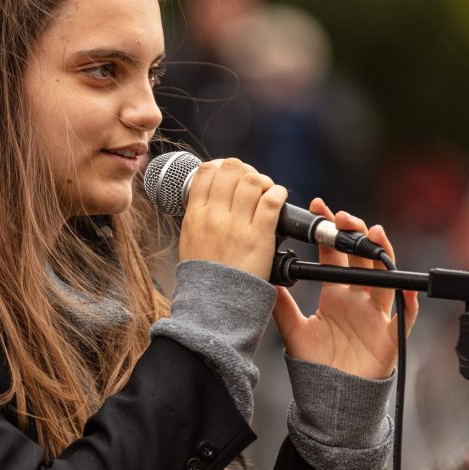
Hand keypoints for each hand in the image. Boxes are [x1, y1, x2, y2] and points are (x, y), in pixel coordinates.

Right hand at [176, 158, 287, 281]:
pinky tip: (278, 197)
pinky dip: (278, 193)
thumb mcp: (190, 239)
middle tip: (250, 180)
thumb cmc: (204, 275)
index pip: (206, 172)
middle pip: (231, 170)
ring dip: (263, 181)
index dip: (221, 165)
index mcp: (195, 215)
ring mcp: (237, 225)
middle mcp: (215, 216)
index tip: (229, 173)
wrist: (215, 303)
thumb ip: (199, 215)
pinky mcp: (259, 236)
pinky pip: (272, 201)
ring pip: (253, 181)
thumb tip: (209, 194)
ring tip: (266, 190)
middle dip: (244, 170)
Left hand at [271, 198, 418, 379]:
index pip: (335, 255)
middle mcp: (358, 300)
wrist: (330, 399)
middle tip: (345, 217)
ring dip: (382, 255)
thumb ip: (281, 304)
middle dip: (356, 235)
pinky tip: (403, 286)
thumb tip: (263, 277)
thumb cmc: (315, 366)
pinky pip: (405, 316)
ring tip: (374, 234)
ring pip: (385, 278)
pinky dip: (408, 301)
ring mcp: (376, 316)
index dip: (331, 232)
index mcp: (335, 295)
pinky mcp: (390, 336)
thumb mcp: (293, 330)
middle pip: (362, 259)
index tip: (320, 208)